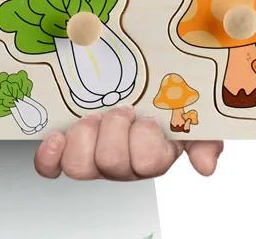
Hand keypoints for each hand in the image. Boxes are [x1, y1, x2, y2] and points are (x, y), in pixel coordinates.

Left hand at [34, 106, 222, 180]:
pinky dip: (50, 157)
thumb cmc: (162, 103)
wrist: (134, 88)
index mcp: (153, 155)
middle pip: (110, 164)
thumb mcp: (193, 116)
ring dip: (85, 136)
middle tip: (122, 110)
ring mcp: (93, 158)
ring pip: (80, 166)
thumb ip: (205, 139)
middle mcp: (122, 163)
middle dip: (114, 130)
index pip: (148, 163)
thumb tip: (205, 166)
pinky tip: (54, 139)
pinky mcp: (67, 150)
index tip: (146, 116)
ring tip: (94, 116)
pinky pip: (52, 167)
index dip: (144, 138)